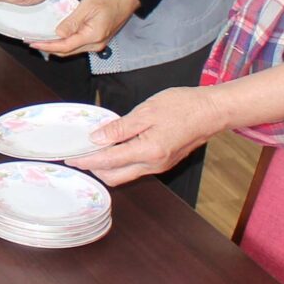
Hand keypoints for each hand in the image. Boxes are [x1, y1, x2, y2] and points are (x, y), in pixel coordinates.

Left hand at [33, 0, 140, 56]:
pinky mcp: (98, 40)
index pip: (65, 46)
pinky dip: (66, 43)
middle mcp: (95, 45)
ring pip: (72, 50)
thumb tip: (57, 34)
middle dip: (49, 48)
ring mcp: (98, 44)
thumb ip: (72, 21)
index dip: (47, 46)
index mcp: (92, 37)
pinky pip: (78, 45)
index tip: (33, 43)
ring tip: (42, 40)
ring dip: (56, 46)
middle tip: (33, 42)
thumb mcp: (88, 6)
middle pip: (67, 52)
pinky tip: (57, 37)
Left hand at [74, 87, 224, 185]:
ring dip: (108, 165)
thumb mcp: (146, 111)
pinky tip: (117, 145)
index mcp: (148, 151)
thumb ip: (120, 128)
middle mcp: (154, 165)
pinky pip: (136, 167)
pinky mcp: (164, 161)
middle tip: (81, 153)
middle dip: (94, 168)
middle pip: (114, 176)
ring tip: (96, 147)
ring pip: (125, 174)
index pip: (108, 161)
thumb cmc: (183, 106)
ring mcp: (160, 166)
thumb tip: (96, 138)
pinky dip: (122, 161)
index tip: (70, 158)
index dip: (86, 160)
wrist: (212, 111)